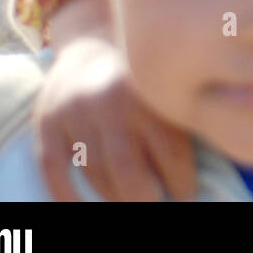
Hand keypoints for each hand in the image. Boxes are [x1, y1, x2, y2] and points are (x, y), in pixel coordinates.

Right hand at [32, 27, 197, 201]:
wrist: (92, 44)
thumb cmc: (142, 82)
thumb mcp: (165, 91)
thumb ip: (180, 124)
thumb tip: (204, 176)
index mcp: (151, 95)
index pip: (171, 154)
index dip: (181, 185)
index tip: (186, 197)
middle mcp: (113, 104)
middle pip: (129, 170)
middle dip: (145, 200)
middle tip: (154, 204)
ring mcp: (77, 113)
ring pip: (95, 173)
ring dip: (113, 199)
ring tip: (128, 204)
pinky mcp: (47, 122)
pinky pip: (53, 168)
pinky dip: (67, 195)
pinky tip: (82, 209)